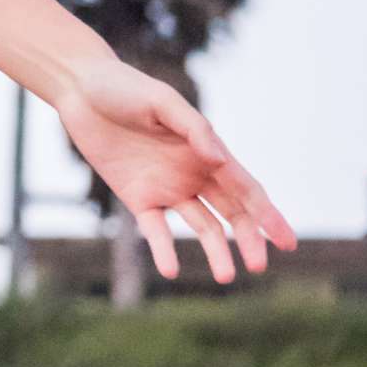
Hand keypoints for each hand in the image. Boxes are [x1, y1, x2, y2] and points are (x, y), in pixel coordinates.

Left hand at [50, 56, 295, 280]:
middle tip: (258, 266)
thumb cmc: (125, 89)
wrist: (80, 91)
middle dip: (249, 239)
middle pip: (231, 213)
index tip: (286, 241)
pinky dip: (164, 250)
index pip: (246, 189)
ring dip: (215, 250)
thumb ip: (194, 129)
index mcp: (207, 152)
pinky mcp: (137, 196)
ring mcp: (166, 187)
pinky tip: (169, 270)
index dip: (268, 216)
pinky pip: (155, 229)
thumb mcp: (162, 103)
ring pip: (201, 226)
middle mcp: (193, 174)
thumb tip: (220, 160)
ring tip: (227, 276)